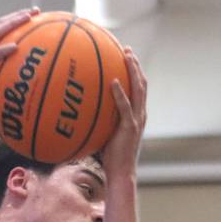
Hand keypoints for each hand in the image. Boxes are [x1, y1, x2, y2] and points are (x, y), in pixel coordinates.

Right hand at [0, 7, 39, 108]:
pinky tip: (15, 46)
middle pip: (0, 24)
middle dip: (18, 15)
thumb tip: (21, 78)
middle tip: (36, 10)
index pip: (1, 27)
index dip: (15, 19)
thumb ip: (2, 72)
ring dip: (13, 23)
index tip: (32, 15)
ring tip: (28, 18)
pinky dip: (3, 49)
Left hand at [101, 47, 147, 177]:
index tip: (126, 57)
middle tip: (126, 50)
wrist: (120, 171)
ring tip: (126, 56)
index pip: (138, 89)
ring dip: (132, 71)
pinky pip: (125, 106)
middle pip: (141, 84)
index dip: (134, 72)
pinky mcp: (130, 127)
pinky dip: (120, 93)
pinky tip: (113, 82)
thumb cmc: (109, 157)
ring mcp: (137, 119)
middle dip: (135, 65)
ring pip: (138, 90)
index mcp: (136, 115)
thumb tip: (79, 112)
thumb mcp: (104, 134)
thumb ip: (98, 121)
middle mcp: (140, 114)